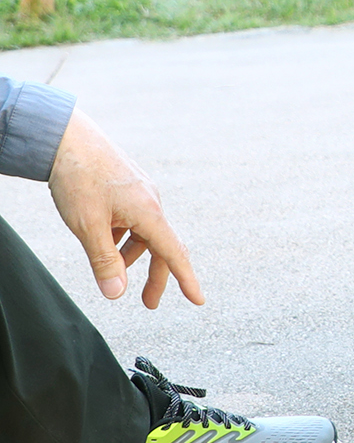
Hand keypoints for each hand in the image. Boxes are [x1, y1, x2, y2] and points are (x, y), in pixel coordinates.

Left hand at [47, 109, 202, 307]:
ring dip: (132, 256)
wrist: (66, 139)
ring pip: (144, 233)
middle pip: (161, 247)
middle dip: (156, 276)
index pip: (174, 253)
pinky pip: (134, 220)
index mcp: (148, 212)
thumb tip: (116, 294)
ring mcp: (141, 194)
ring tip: (111, 269)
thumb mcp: (88, 226)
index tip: (198, 300)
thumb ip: (104, 261)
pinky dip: (123, 237)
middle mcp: (152, 202)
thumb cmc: (78, 179)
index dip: (186, 279)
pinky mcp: (129, 188)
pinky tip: (103, 238)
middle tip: (148, 303)